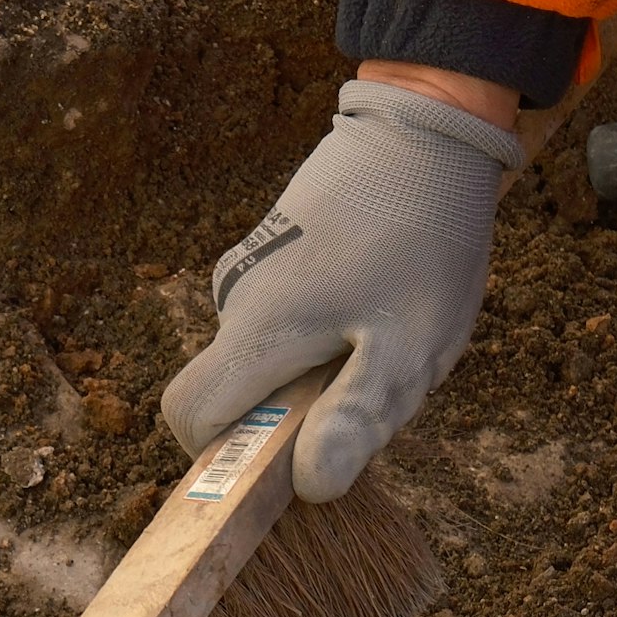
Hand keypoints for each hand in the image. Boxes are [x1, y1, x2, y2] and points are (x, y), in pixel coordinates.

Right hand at [161, 78, 523, 502]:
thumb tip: (308, 487)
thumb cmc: (422, 243)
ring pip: (260, 353)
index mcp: (257, 331)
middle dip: (288, 411)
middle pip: (232, 391)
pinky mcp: (274, 247)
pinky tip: (378, 295)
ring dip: (311, 366)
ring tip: (384, 328)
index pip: (188, 417)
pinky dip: (319, 328)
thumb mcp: (407, 349)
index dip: (226, 452)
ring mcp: (251, 268)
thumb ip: (353, 420)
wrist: (428, 130)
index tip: (291, 452)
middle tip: (368, 378)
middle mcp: (235, 299)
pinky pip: (279, 317)